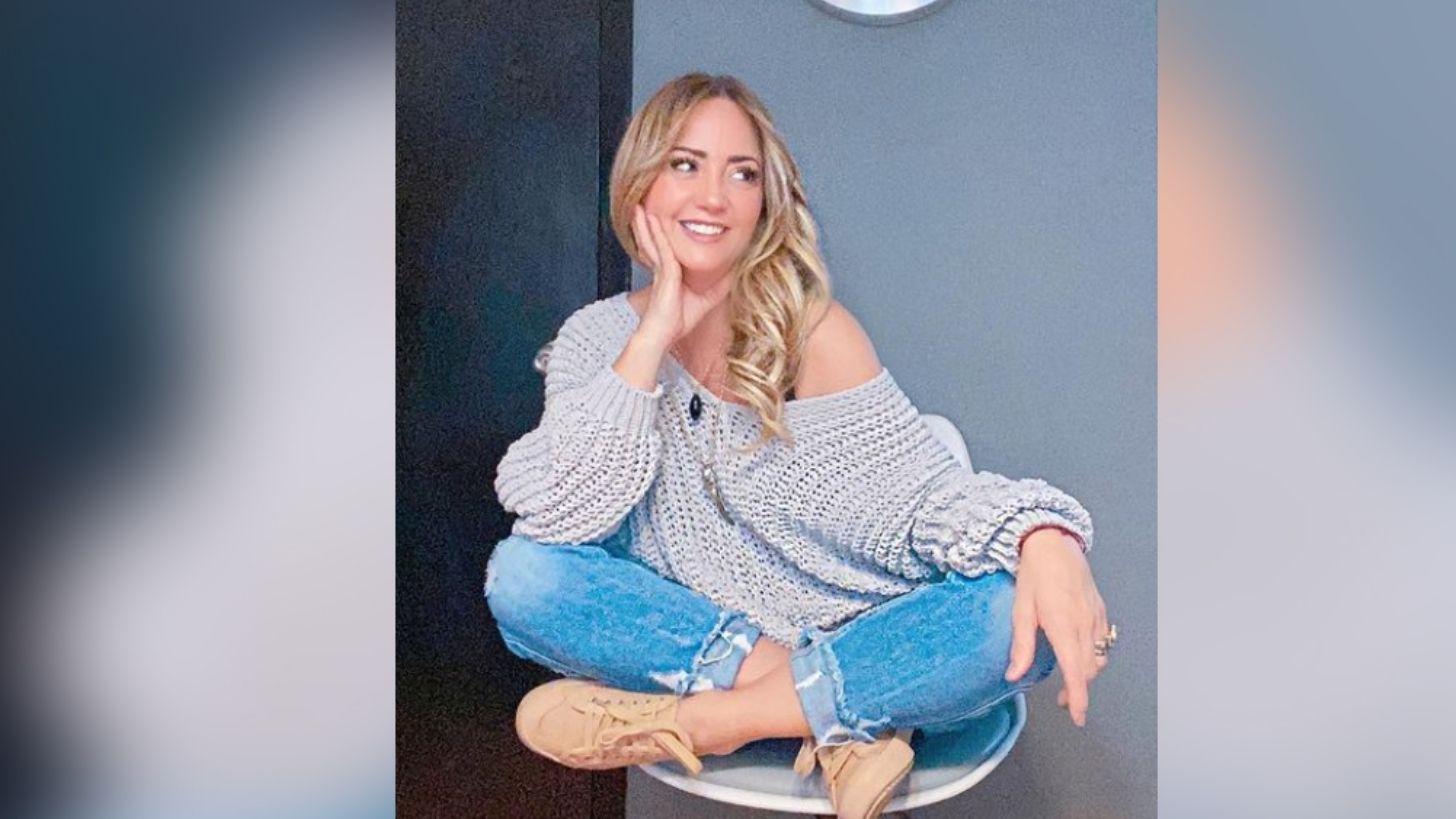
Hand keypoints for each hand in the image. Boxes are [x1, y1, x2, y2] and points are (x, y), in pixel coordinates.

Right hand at [629, 204, 732, 346]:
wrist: (663, 335)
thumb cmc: (677, 322)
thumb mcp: (706, 300)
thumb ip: (719, 287)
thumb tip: (735, 274)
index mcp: (669, 275)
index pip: (666, 249)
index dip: (661, 235)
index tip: (659, 220)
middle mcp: (663, 270)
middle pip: (655, 241)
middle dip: (648, 225)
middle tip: (644, 208)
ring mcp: (662, 270)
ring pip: (654, 241)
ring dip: (647, 224)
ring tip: (640, 208)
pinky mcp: (664, 273)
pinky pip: (661, 249)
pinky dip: (657, 234)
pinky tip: (653, 221)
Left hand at [1002, 529, 1107, 727]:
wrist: (1054, 544)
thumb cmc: (1034, 574)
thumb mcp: (1021, 610)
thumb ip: (1021, 646)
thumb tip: (1013, 676)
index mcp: (1064, 627)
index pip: (1076, 673)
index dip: (1079, 699)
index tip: (1077, 718)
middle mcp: (1085, 625)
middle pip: (1089, 671)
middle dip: (1079, 691)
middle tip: (1063, 702)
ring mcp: (1096, 618)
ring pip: (1099, 658)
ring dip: (1087, 675)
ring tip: (1071, 682)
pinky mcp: (1100, 611)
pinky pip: (1103, 642)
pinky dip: (1094, 656)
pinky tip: (1081, 656)